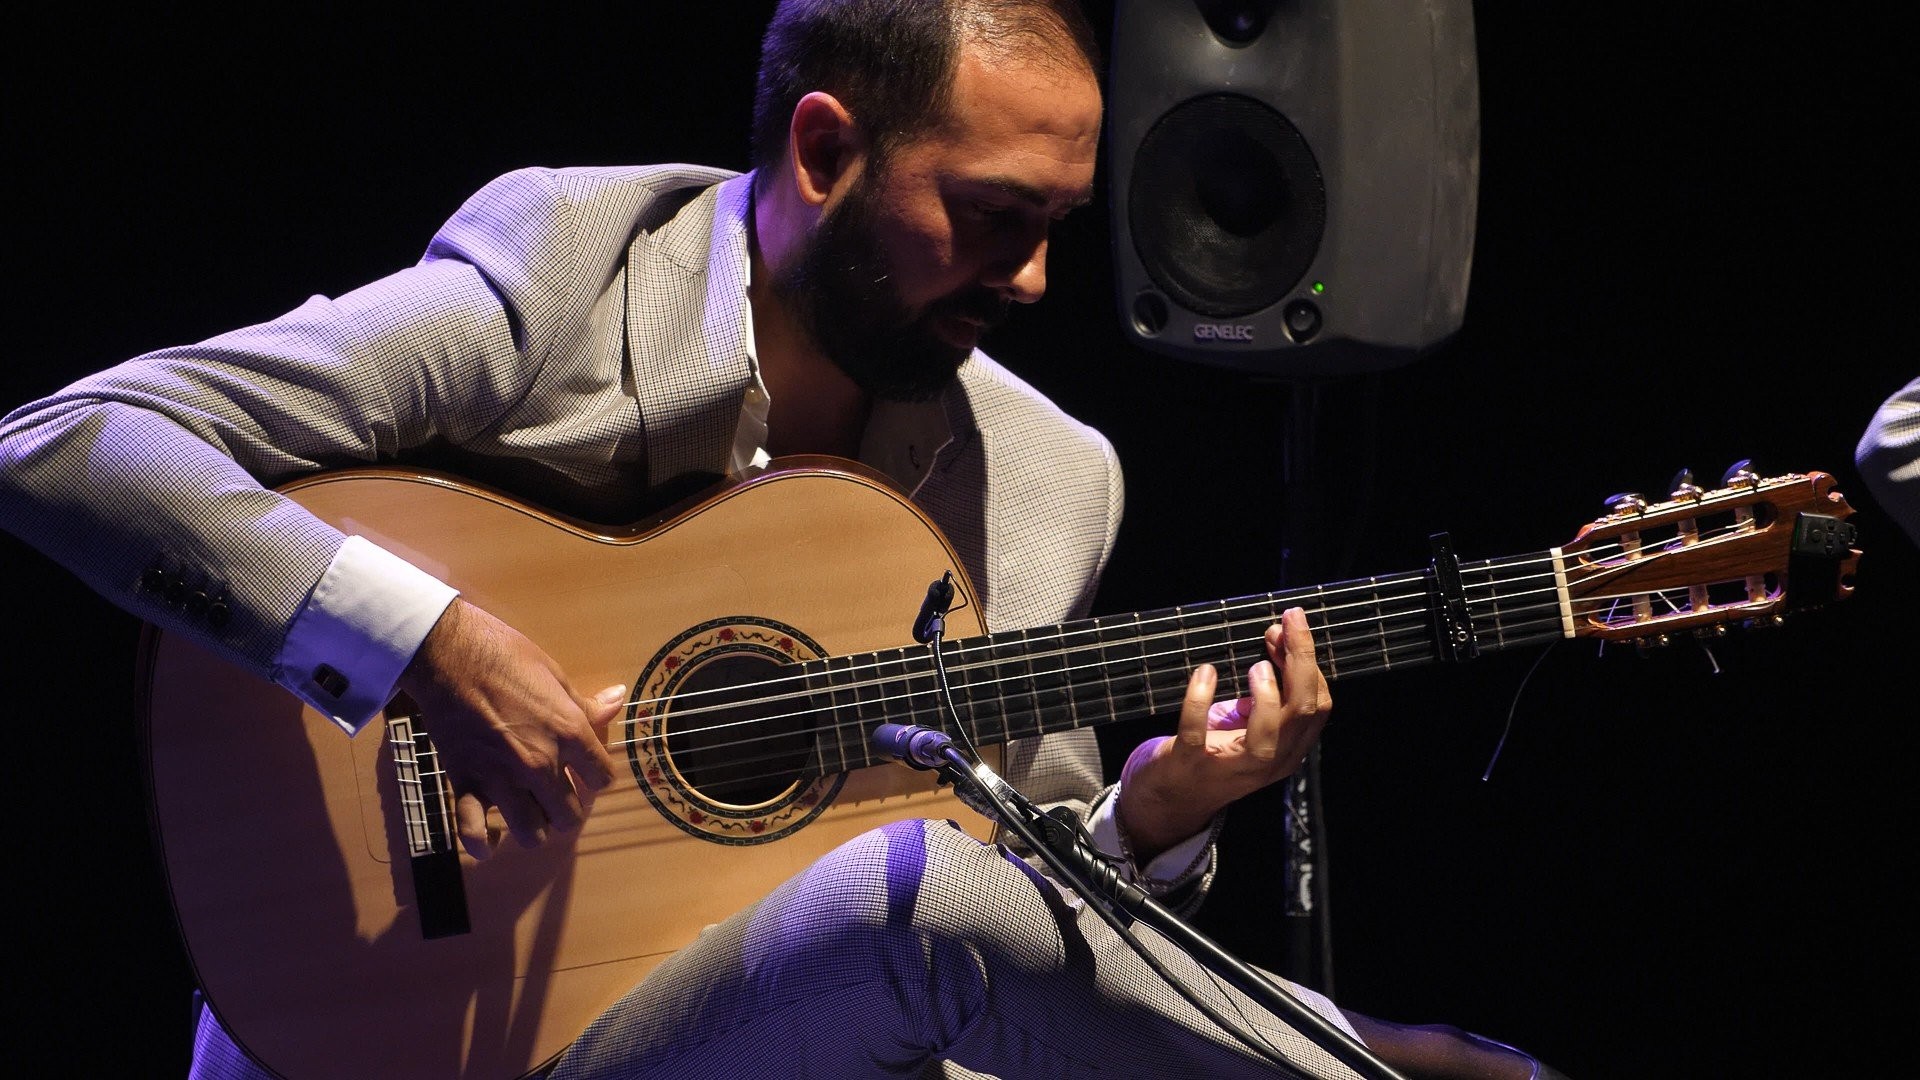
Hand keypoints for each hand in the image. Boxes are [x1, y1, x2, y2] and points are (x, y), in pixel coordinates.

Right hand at [396, 599, 622, 859]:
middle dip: (567, 808)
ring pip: (531, 833)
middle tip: (557, 794)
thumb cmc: (506, 656)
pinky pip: (474, 831)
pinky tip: (489, 842)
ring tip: (528, 811)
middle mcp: (540, 764)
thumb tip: (617, 701)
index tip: (586, 769)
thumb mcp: (555, 675)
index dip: (596, 775)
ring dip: (532, 827)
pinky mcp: (466, 782)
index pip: (603, 778)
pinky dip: (482, 843)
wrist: (449, 653)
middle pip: (569, 816)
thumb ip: (585, 704)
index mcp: (569, 734)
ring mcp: (502, 778)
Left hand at [1116, 606, 1330, 862]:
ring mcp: (1230, 767)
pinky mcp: (1190, 764)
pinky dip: (1200, 699)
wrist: (1169, 801)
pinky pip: (1196, 732)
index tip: (1292, 628)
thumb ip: (1268, 688)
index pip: (1318, 708)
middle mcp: (1268, 763)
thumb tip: (1278, 637)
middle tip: (1285, 621)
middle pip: (1302, 712)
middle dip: (1299, 661)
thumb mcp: (1250, 724)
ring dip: (1267, 694)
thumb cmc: (1214, 751)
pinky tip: (1204, 672)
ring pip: (1267, 734)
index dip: (1310, 664)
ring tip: (1257, 665)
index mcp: (1288, 750)